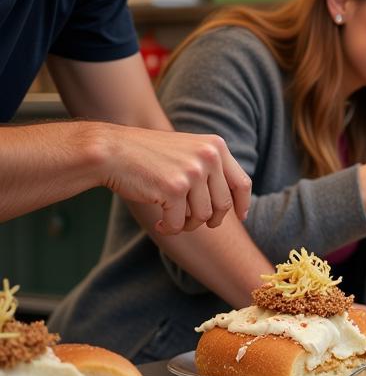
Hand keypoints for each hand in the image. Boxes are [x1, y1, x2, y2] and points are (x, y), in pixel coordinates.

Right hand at [95, 124, 250, 234]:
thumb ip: (211, 169)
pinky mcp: (174, 188)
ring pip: (202, 216)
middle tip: (192, 223)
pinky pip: (178, 223)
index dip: (243, 204)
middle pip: (223, 205)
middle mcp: (209, 156)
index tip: (241, 217)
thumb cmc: (148, 155)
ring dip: (186, 225)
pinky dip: (169, 229)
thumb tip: (232, 203)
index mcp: (216, 146)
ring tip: (170, 220)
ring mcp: (193, 172)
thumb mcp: (188, 152)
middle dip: (209, 220)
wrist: (112, 151)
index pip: (242, 182)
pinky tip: (159, 223)